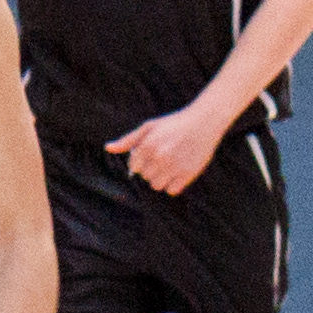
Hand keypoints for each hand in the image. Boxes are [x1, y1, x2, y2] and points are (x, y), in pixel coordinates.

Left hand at [106, 101, 225, 197]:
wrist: (204, 122)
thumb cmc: (173, 124)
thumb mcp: (149, 127)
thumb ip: (128, 140)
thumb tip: (107, 148)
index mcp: (147, 145)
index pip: (134, 167)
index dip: (141, 162)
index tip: (151, 154)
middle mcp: (159, 157)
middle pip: (145, 177)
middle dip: (151, 169)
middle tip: (163, 157)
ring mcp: (174, 166)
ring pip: (156, 186)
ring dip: (161, 179)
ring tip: (169, 165)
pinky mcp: (188, 174)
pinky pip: (172, 191)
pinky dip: (173, 185)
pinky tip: (178, 172)